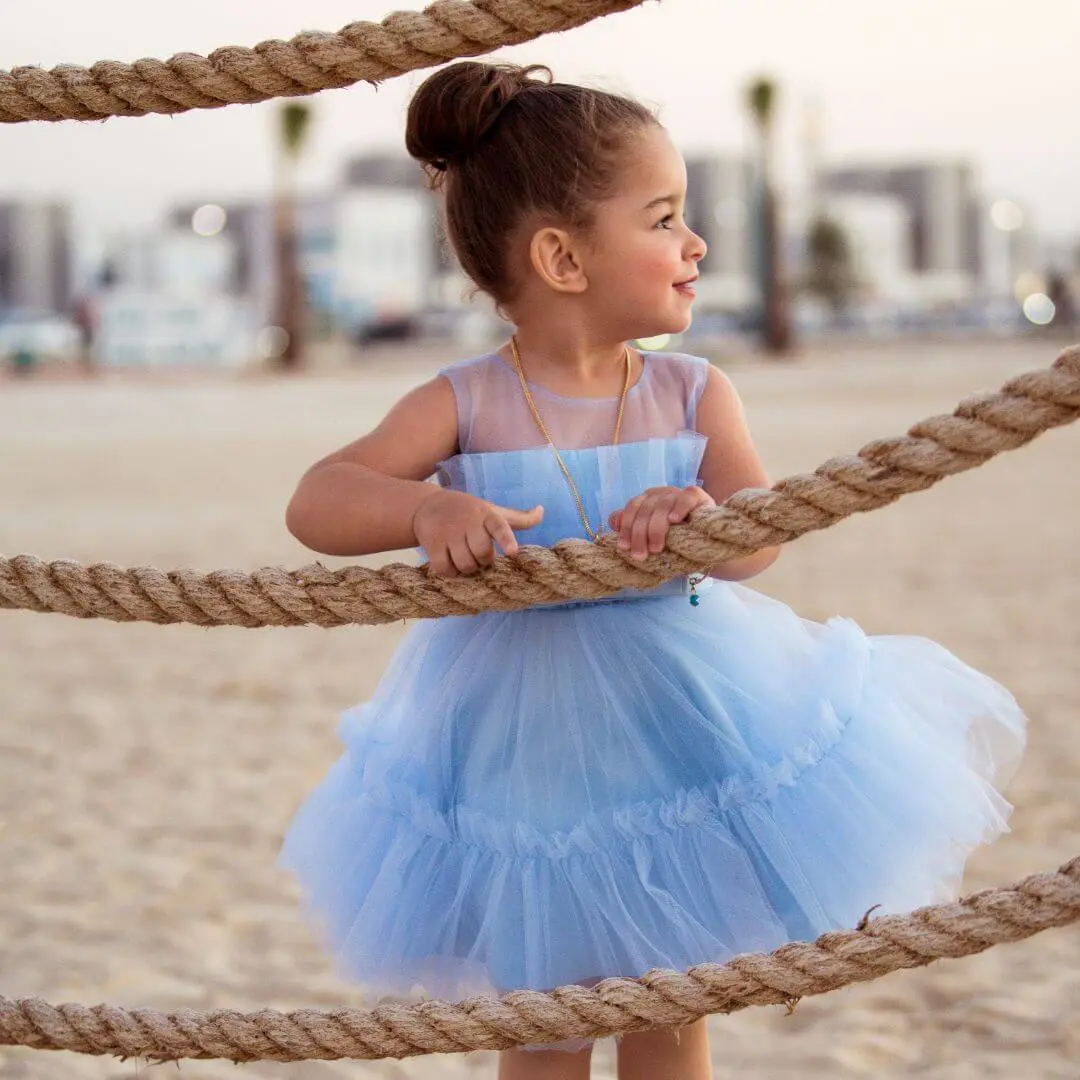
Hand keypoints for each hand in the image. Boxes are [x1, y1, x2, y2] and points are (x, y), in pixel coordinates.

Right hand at [413, 490, 543, 576]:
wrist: (428, 506)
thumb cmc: (469, 512)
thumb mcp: (493, 511)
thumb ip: (519, 518)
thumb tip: (542, 511)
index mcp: (486, 515)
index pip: (499, 526)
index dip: (506, 539)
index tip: (513, 552)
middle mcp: (468, 522)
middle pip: (483, 554)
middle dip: (484, 561)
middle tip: (479, 555)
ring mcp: (448, 532)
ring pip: (465, 564)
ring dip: (468, 568)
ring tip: (466, 559)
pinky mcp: (432, 543)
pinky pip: (445, 569)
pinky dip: (451, 572)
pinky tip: (451, 563)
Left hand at [608, 485, 714, 559]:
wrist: (706, 541)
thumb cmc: (675, 539)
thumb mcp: (651, 537)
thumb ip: (634, 528)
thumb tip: (613, 522)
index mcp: (647, 500)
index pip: (632, 508)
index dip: (626, 528)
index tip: (623, 548)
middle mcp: (661, 494)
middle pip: (645, 509)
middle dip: (639, 534)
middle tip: (640, 556)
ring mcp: (678, 493)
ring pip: (663, 506)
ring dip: (656, 528)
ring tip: (656, 548)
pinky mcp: (698, 496)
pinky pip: (687, 497)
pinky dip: (679, 507)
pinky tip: (674, 521)